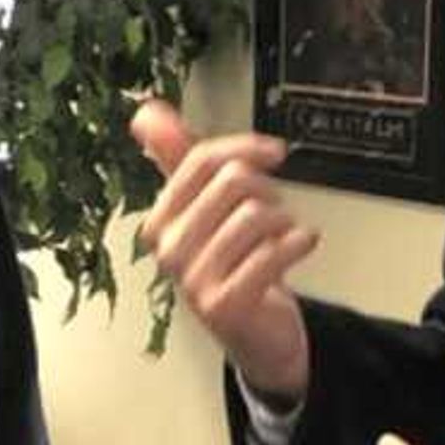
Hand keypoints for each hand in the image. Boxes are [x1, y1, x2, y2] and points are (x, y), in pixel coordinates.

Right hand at [130, 102, 316, 402]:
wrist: (256, 333)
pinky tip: (298, 246)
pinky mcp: (225, 304)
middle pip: (232, 181)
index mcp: (159, 221)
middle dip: (266, 190)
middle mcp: (169, 250)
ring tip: (280, 237)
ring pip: (256, 214)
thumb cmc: (234, 265)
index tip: (271, 152)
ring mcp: (194, 279)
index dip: (245, 148)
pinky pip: (271, 252)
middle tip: (272, 211)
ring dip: (283, 221)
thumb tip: (145, 112)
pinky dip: (297, 243)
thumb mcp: (204, 207)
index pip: (202, 160)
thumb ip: (178, 157)